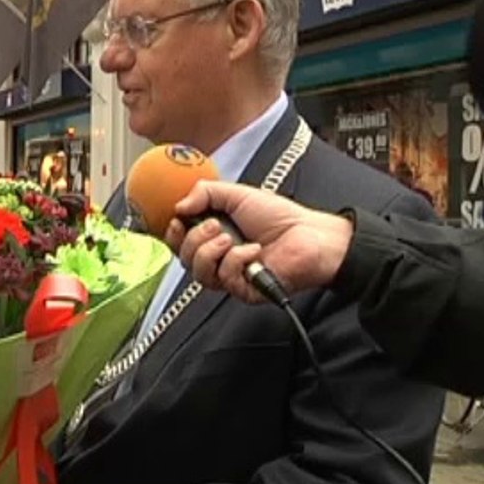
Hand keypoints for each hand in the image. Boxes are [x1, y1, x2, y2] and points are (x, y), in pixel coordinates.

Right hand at [165, 181, 353, 303]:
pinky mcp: (243, 290)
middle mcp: (218, 258)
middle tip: (215, 225)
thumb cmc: (280, 217)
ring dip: (210, 251)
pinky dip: (237, 260)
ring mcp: (230, 277)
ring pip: (199, 273)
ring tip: (230, 238)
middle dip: (194, 239)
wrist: (311, 235)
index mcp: (213, 236)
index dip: (172, 234)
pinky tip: (254, 250)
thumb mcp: (238, 194)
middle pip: (184, 259)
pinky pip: (224, 279)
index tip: (178, 220)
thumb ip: (206, 193)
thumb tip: (179, 205)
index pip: (179, 243)